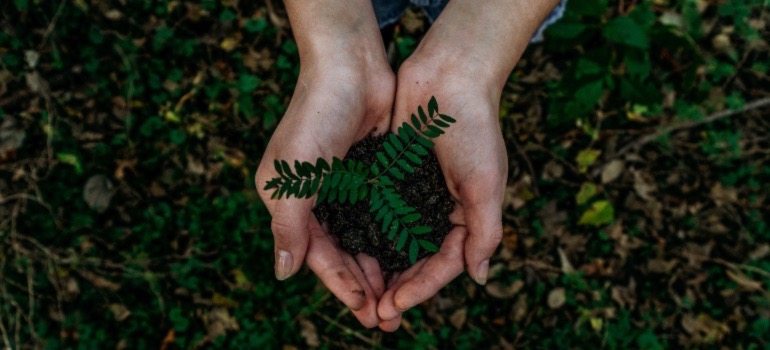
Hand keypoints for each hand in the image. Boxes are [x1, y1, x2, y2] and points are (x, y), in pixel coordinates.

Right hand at [255, 0, 394, 327]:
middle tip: (389, 319)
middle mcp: (319, 200)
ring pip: (367, 240)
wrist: (350, 67)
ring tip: (402, 299)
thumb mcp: (292, 177)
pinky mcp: (374, 175)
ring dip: (382, 270)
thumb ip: (288, 227)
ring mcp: (349, 188)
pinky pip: (385, 216)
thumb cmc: (314, 118)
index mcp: (292, 203)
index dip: (341, 286)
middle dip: (365, 287)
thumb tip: (283, 274)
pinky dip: (395, 239)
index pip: (318, 256)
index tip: (366, 311)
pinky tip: (412, 259)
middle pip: (344, 255)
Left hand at [376, 57, 507, 330]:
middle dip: (397, 289)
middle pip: (415, 260)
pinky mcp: (390, 177)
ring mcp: (412, 195)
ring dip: (378, 270)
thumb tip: (479, 278)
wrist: (449, 76)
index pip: (443, 264)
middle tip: (374, 316)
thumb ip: (484, 231)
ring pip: (392, 242)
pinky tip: (347, 252)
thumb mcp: (486, 184)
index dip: (421, 288)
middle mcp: (438, 210)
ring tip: (359, 296)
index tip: (395, 306)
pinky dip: (364, 234)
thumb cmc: (474, 129)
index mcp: (465, 216)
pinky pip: (376, 213)